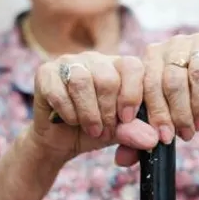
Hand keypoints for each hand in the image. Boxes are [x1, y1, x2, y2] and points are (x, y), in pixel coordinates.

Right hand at [28, 51, 158, 164]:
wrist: (62, 140)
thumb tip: (152, 140)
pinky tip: (71, 121)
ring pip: (82, 81)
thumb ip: (135, 132)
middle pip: (107, 78)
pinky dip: (68, 112)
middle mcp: (96, 59)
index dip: (132, 94)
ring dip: (88, 113)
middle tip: (105, 131)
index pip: (133, 66)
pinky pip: (58, 90)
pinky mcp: (46, 72)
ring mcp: (70, 61)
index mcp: (120, 67)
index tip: (127, 119)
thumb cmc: (98, 130)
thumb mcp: (121, 132)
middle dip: (108, 111)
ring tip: (92, 129)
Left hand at [143, 33, 198, 142]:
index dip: (155, 112)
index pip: (148, 82)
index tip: (160, 136)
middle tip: (181, 135)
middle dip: (177, 114)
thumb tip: (122, 159)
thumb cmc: (182, 104)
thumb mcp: (161, 116)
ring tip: (196, 127)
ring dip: (197, 107)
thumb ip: (140, 134)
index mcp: (152, 56)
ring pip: (198, 75)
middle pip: (172, 80)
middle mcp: (174, 45)